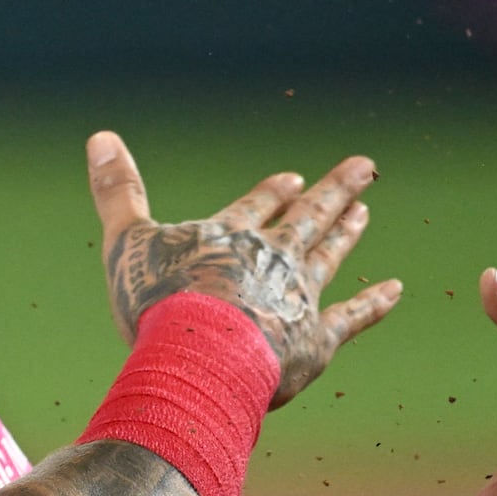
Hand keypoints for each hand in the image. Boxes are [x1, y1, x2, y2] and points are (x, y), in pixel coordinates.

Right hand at [88, 133, 401, 406]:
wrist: (199, 359)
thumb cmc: (157, 303)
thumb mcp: (126, 241)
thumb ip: (116, 192)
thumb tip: (100, 136)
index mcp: (228, 239)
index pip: (255, 208)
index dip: (273, 193)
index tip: (292, 179)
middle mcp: (270, 260)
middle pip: (307, 219)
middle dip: (332, 193)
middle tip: (364, 169)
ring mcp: (297, 298)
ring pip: (328, 257)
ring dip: (346, 234)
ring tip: (364, 213)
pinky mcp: (315, 339)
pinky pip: (352, 318)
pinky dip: (374, 305)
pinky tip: (396, 291)